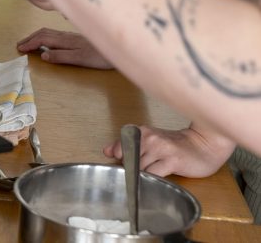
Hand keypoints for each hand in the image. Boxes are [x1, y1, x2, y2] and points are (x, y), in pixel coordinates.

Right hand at [16, 28, 113, 68]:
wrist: (119, 49)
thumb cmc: (100, 57)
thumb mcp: (80, 60)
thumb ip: (61, 56)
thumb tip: (43, 56)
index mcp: (65, 40)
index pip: (42, 40)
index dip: (29, 44)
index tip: (19, 49)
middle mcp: (66, 35)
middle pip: (43, 33)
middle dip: (29, 38)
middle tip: (19, 45)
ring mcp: (71, 35)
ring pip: (49, 32)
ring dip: (36, 36)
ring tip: (29, 42)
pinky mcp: (76, 37)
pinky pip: (54, 34)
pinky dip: (44, 36)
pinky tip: (47, 41)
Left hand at [102, 125, 235, 177]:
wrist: (204, 145)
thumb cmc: (177, 145)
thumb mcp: (150, 141)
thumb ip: (127, 145)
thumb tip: (107, 150)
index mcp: (141, 132)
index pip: (119, 150)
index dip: (122, 162)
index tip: (129, 167)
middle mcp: (149, 138)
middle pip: (129, 161)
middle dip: (133, 171)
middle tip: (145, 173)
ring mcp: (161, 149)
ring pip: (140, 169)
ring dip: (144, 176)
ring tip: (155, 175)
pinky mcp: (172, 161)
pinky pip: (154, 174)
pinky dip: (152, 179)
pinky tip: (158, 179)